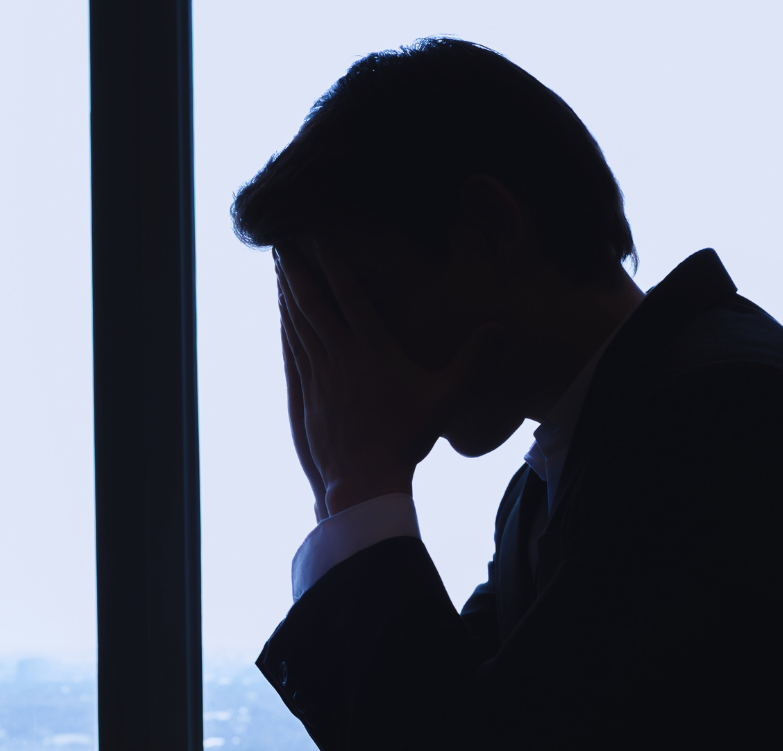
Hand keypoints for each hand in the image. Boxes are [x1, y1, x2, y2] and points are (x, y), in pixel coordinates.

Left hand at [276, 241, 503, 514]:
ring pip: (299, 325)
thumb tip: (503, 329)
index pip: (350, 297)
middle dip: (299, 271)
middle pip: (314, 304)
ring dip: (287, 293)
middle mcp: (342, 357)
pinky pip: (294, 352)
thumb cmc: (407, 439)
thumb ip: (473, 362)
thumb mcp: (445, 398)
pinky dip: (287, 327)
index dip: (333, 264)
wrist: (365, 479)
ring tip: (279, 268)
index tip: (318, 238)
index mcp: (374, 351)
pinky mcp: (308, 395)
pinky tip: (282, 314)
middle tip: (283, 243)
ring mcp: (321, 376)